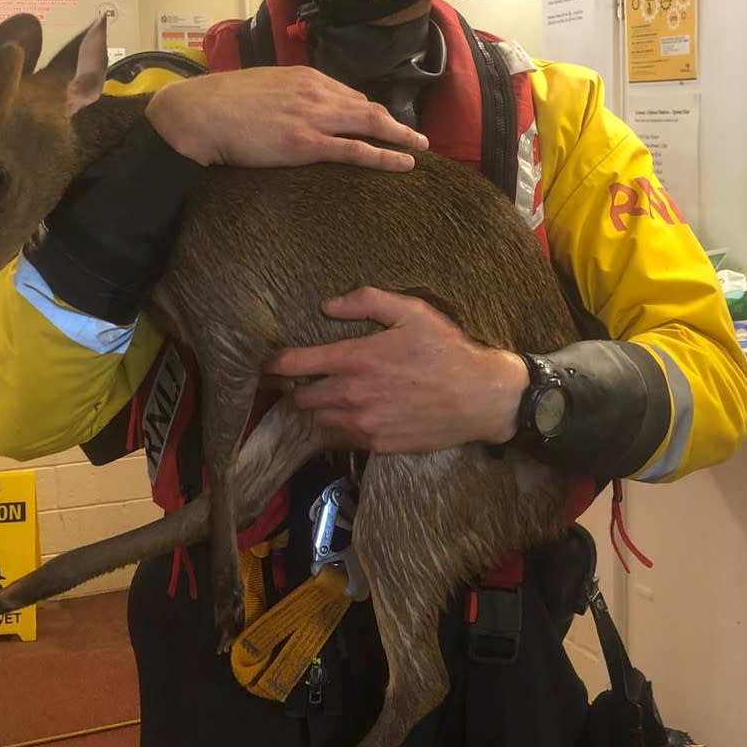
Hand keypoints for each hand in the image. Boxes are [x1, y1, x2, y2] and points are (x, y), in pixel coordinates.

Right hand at [145, 66, 427, 169]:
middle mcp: (316, 92)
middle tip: (416, 136)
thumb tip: (290, 111)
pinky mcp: (307, 143)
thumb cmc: (219, 104)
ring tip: (420, 148)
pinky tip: (405, 163)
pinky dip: (385, 155)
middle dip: (394, 121)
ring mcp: (314, 117)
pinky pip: (357, 149)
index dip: (367, 109)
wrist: (199, 114)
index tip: (380, 121)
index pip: (347, 92)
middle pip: (367, 106)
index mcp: (304, 76)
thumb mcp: (259, 88)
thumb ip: (283, 95)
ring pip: (370, 123)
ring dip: (400, 136)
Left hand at [267, 287, 528, 453]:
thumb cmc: (447, 350)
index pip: (295, 365)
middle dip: (297, 387)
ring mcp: (364, 425)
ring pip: (319, 421)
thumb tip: (328, 305)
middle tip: (302, 378)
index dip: (273, 364)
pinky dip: (340, 427)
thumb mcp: (412, 311)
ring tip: (327, 396)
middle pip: (301, 398)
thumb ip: (366, 301)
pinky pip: (343, 438)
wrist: (481, 397)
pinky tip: (354, 413)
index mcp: (356, 360)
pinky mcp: (378, 445)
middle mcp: (352, 396)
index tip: (265, 363)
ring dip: (318, 409)